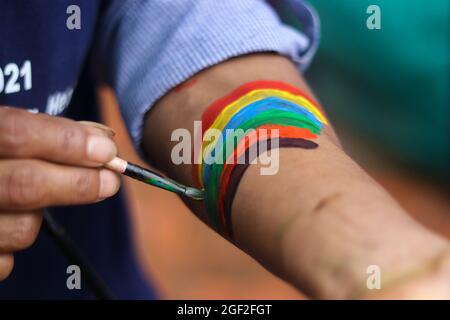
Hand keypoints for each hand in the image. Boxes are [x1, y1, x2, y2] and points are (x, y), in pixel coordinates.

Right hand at [0, 107, 119, 280]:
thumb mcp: (5, 133)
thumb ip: (49, 132)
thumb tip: (103, 141)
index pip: (17, 134)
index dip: (68, 142)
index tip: (107, 151)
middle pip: (26, 184)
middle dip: (79, 183)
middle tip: (110, 182)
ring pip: (25, 227)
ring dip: (43, 215)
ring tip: (34, 202)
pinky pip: (8, 260)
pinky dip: (18, 243)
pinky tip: (10, 223)